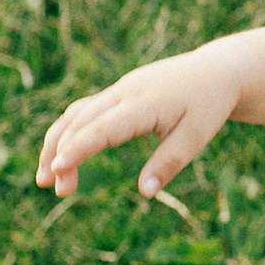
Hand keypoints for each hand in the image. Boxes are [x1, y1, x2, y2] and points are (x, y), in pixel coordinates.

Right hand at [36, 49, 240, 197]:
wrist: (216, 71)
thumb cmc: (209, 105)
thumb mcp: (197, 136)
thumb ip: (170, 163)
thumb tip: (146, 193)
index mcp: (145, 102)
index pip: (103, 127)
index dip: (78, 148)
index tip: (57, 168)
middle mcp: (125, 91)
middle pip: (81, 121)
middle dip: (60, 153)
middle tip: (55, 189)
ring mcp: (119, 89)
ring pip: (77, 114)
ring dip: (57, 143)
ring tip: (48, 178)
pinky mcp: (118, 92)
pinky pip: (85, 110)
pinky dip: (69, 132)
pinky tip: (63, 155)